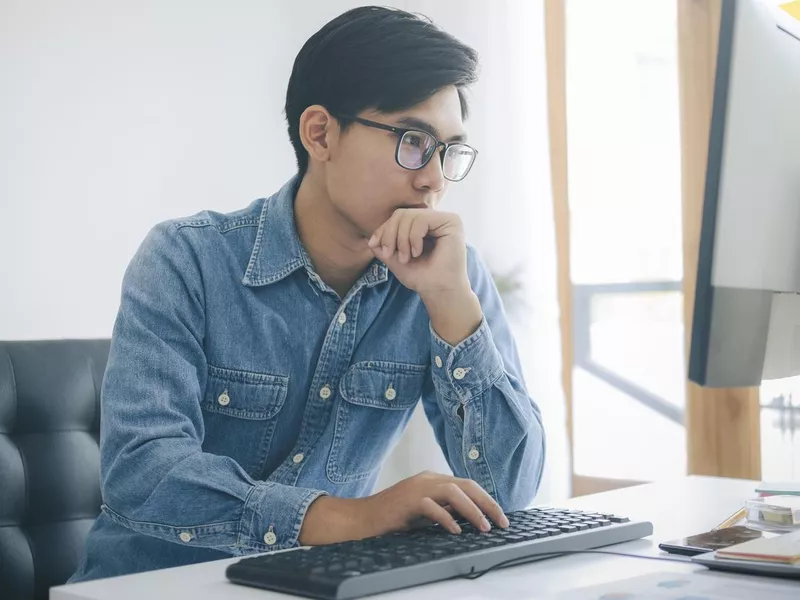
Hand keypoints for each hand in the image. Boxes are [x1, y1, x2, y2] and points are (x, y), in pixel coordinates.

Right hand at [298, 471, 508, 545]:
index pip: (467, 485)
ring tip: (483, 527)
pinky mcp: (406, 500)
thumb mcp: (425, 512)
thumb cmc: (393, 518)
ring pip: (453, 491)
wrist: (361, 519)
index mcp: (433, 479)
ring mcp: (417, 488)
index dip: (486, 499)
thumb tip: (471, 519)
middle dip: (487, 503)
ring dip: (472, 510)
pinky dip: (446, 518)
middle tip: (501, 522)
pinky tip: (456, 530)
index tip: (500, 516)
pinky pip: (431, 506)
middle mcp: (427, 479)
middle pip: (465, 485)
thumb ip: (444, 510)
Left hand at [367, 209, 482, 344]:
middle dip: (390, 234)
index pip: (398, 217)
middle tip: (389, 254)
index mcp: (423, 225)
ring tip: (405, 258)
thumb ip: (383, 245)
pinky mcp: (452, 221)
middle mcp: (435, 219)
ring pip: (410, 216)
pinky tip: (417, 252)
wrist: (438, 291)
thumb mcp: (395, 258)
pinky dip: (413, 238)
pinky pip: (421, 220)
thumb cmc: (421, 277)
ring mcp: (444, 219)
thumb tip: (371, 239)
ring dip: (401, 239)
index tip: (374, 246)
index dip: (384, 230)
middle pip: (402, 214)